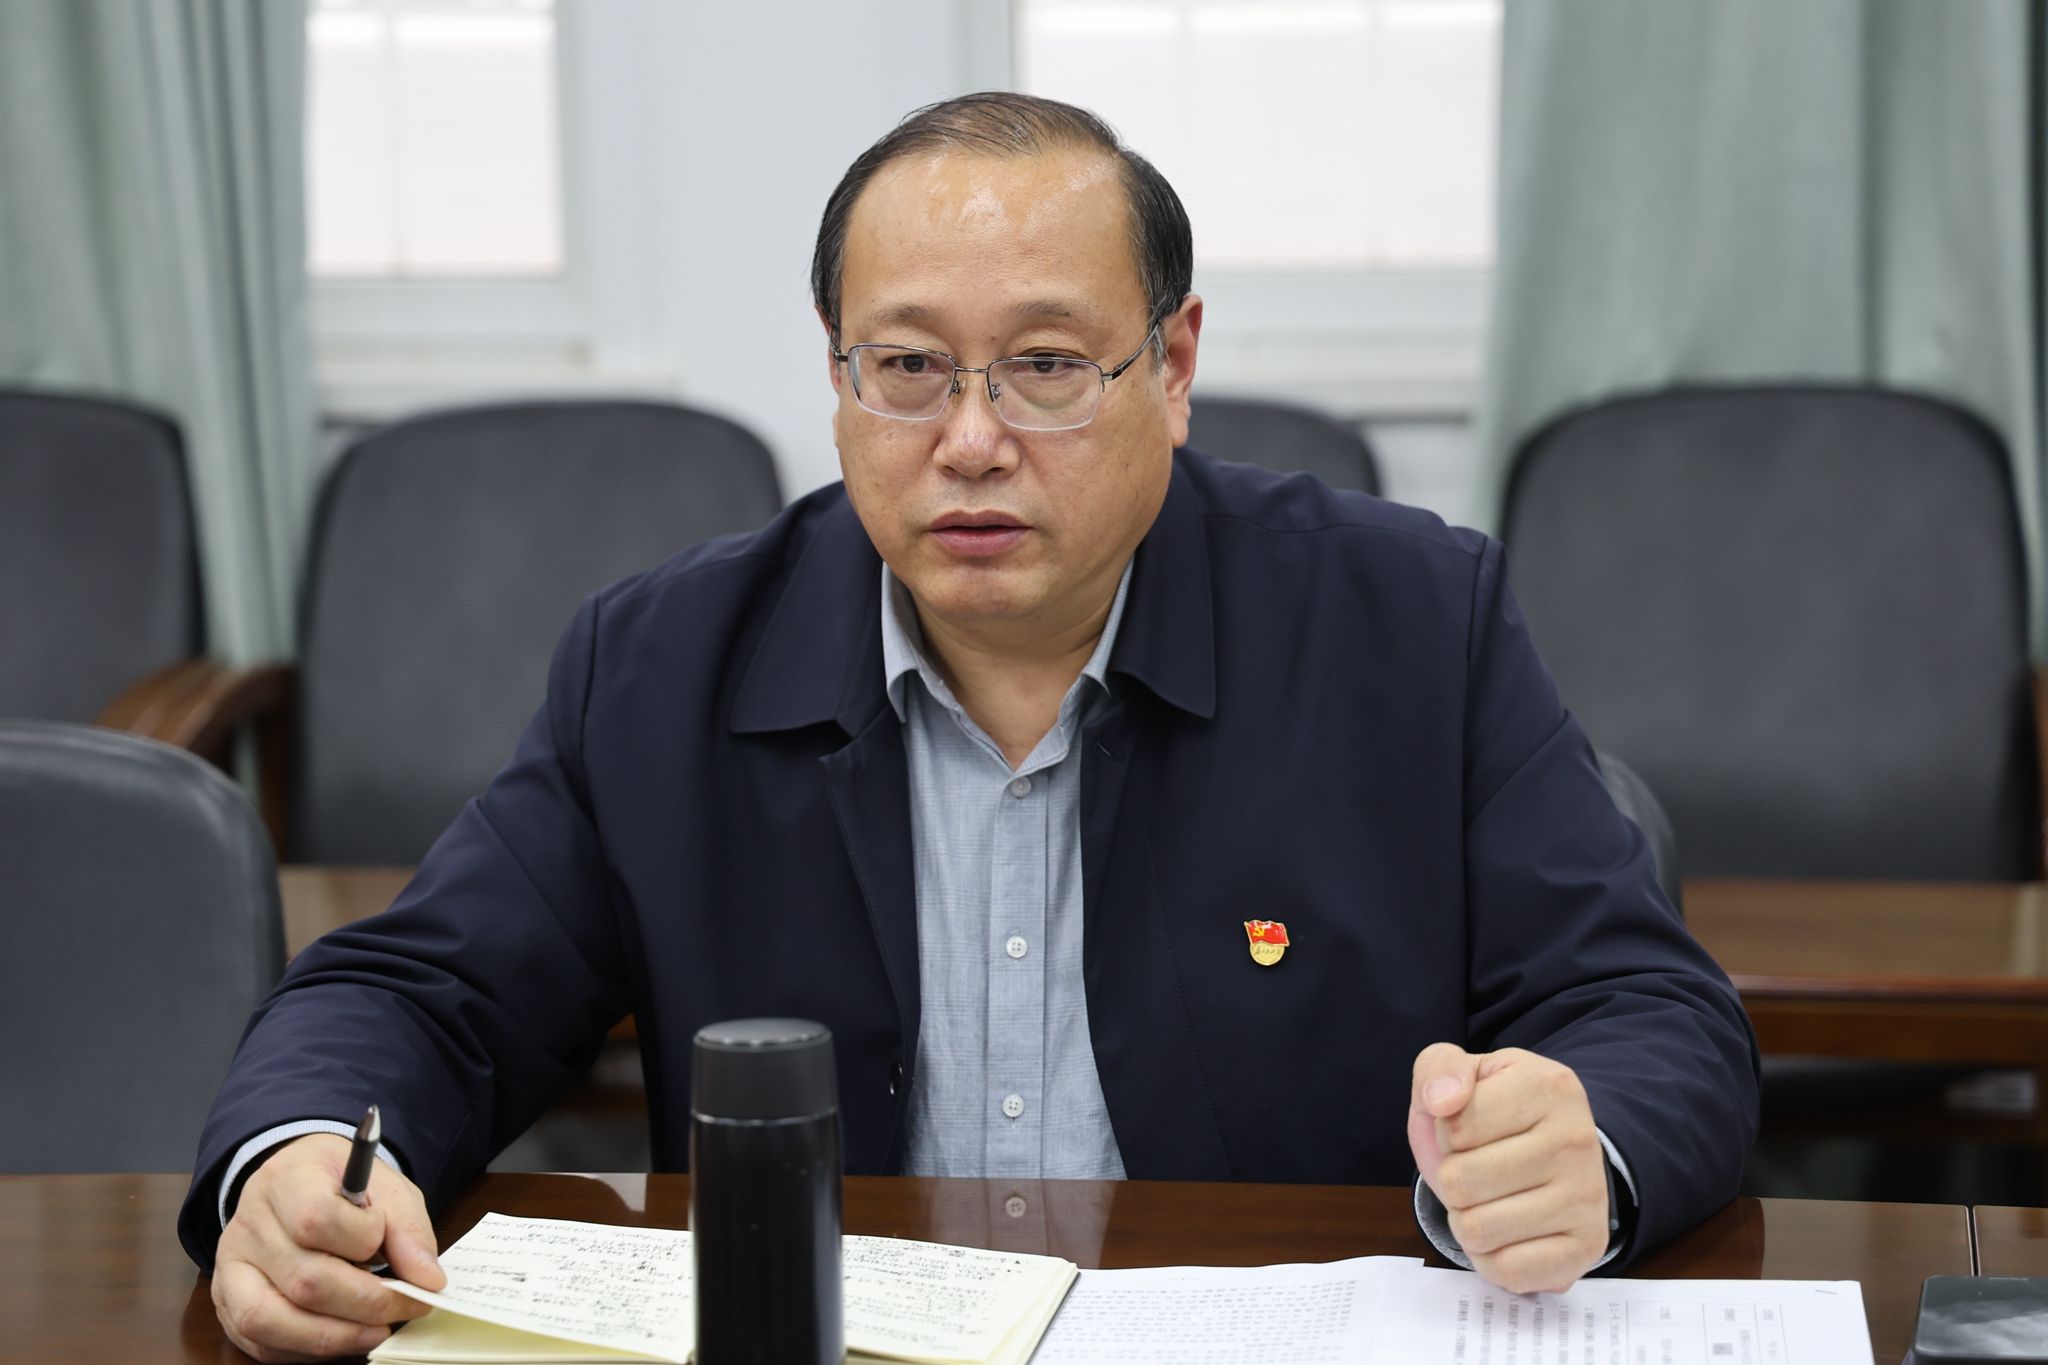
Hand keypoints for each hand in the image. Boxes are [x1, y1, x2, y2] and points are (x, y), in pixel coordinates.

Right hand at [211, 1133, 446, 1361]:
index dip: (361, 1239)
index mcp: (286, 1180)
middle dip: (366, 1303)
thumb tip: (429, 1280)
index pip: (316, 1218)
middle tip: (407, 1305)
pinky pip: (261, 1343)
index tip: (388, 1241)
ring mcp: (230, 1269)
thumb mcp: (383, 1186)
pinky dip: (308, 1350)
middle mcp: (247, 1226)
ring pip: (272, 1319)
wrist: (295, 1183)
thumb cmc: (342, 1185)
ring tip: (378, 1332)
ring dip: (336, 1337)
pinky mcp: (227, 1305)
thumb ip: (407, 1229)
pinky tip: (344, 1339)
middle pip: (303, 1279)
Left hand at [1407, 1043, 1609, 1293]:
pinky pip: (1508, 1270)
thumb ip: (1439, 1070)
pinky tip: (1509, 1233)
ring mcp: (1588, 1196)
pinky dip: (1491, 1259)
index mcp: (1549, 1085)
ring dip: (1467, 1220)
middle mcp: (1578, 1138)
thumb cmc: (1493, 1116)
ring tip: (1492, 1199)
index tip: (1470, 1129)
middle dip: (1452, 1180)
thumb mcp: (1461, 1076)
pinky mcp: (1588, 1247)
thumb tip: (1441, 1101)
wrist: (1548, 1156)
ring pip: (1477, 1229)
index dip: (1446, 1134)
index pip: (1454, 1128)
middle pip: (1460, 1181)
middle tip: (1478, 1170)